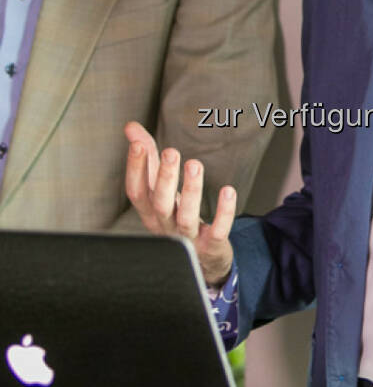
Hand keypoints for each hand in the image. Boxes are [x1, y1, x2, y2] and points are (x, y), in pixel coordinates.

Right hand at [124, 121, 234, 286]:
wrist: (200, 260)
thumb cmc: (176, 215)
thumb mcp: (160, 189)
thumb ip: (147, 158)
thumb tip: (131, 127)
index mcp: (150, 211)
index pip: (136, 191)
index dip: (134, 169)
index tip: (136, 144)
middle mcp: (165, 225)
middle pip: (160, 204)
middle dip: (165, 178)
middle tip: (172, 153)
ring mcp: (188, 238)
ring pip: (186, 216)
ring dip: (191, 190)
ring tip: (195, 164)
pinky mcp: (211, 245)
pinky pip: (217, 230)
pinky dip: (223, 212)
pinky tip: (228, 191)